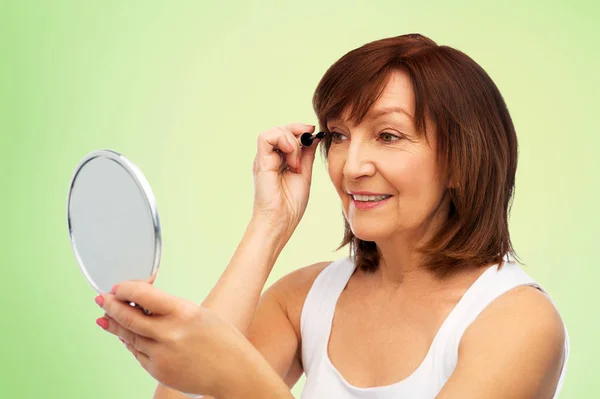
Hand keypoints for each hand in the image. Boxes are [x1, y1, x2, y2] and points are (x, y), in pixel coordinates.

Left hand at [94, 282, 272, 396]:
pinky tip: (126, 336)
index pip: (143, 295)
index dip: (125, 289)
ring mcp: (162, 356)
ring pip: (129, 337)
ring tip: (105, 317)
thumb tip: (141, 304)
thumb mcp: (199, 315)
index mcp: (183, 313)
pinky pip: (138, 354)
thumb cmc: (222, 341)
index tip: (119, 287)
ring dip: (115, 325)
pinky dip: (131, 343)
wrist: (234, 373)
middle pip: (128, 317)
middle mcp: (170, 334)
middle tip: (102, 299)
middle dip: (111, 306)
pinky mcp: (158, 372)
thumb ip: (169, 310)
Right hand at [252, 123, 321, 236]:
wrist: (280, 221)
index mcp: (278, 160)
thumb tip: (314, 137)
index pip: (286, 133)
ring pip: (274, 131)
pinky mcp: (260, 163)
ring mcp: (263, 159)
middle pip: (280, 129)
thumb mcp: (305, 173)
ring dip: (291, 140)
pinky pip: (266, 138)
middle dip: (297, 130)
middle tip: (309, 140)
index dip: (300, 129)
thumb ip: (307, 154)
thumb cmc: (290, 205)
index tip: (314, 132)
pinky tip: (292, 160)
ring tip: (298, 162)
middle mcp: (269, 157)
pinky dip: (283, 142)